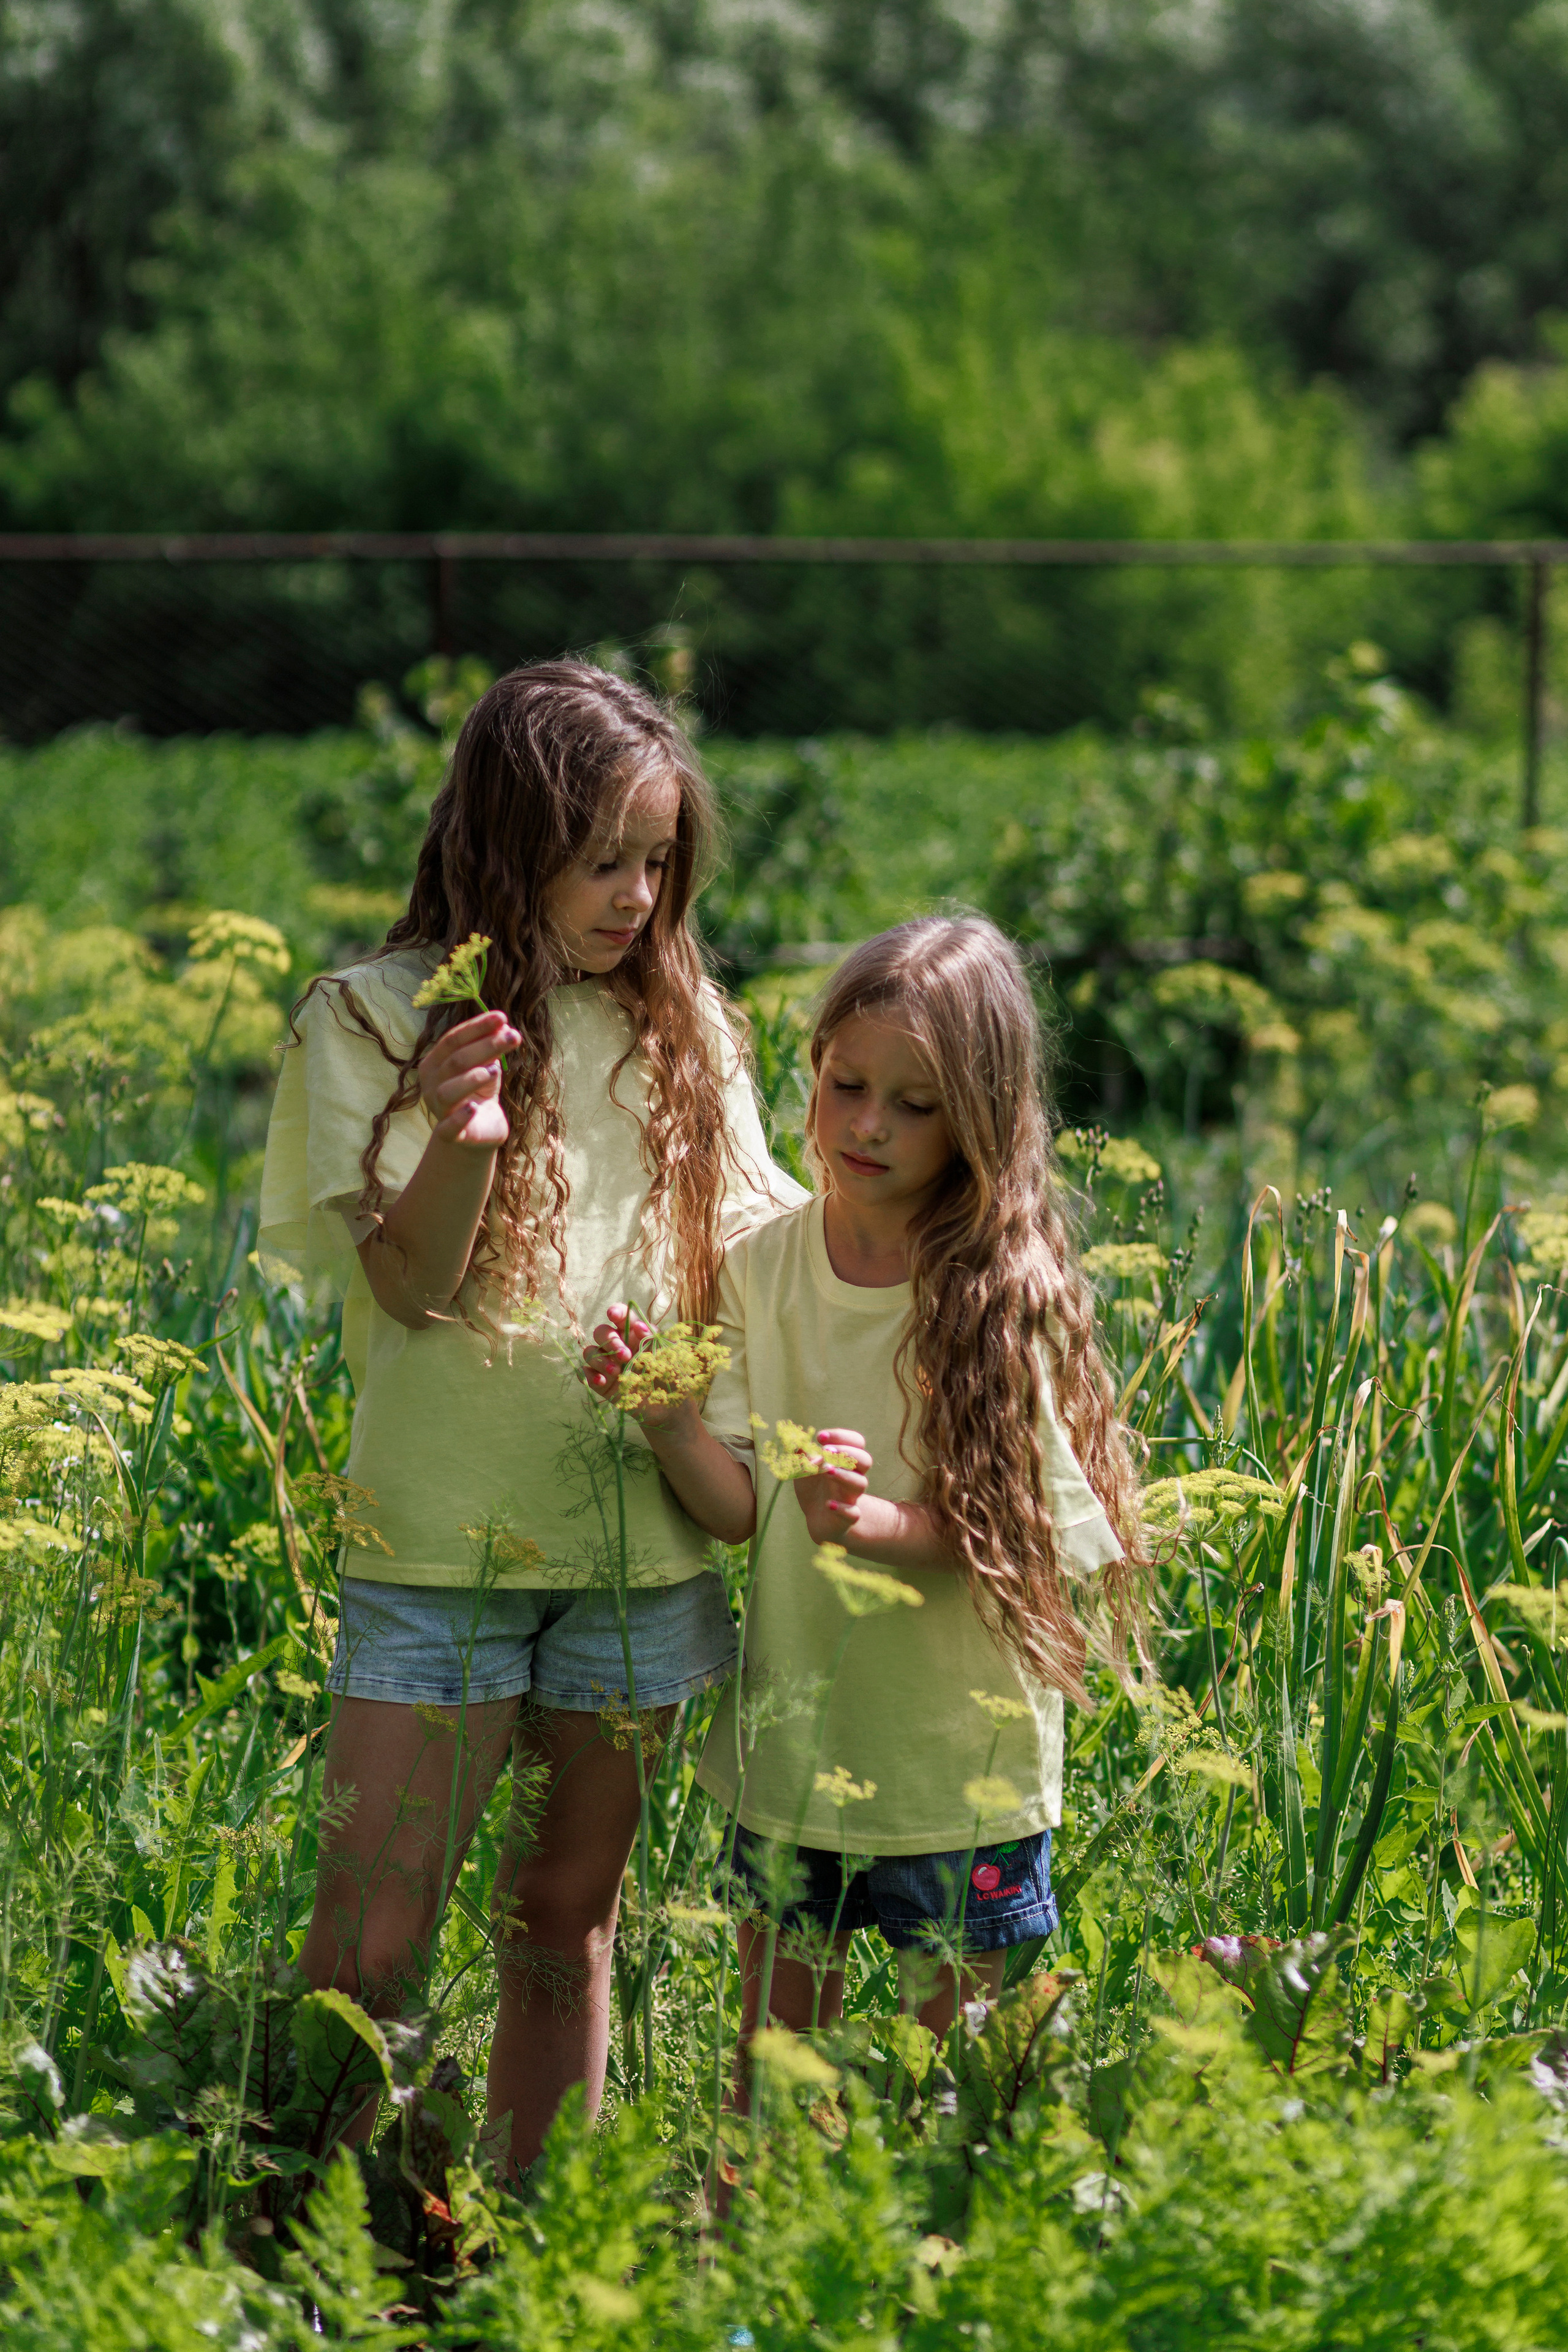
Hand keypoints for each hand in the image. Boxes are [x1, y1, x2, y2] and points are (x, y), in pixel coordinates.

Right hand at [418, 1010, 518, 1150]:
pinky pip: (449, 1128)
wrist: (477, 1131)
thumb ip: (491, 1047)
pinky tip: (473, 1108)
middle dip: (486, 1046)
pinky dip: (460, 1118)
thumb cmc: (479, 1092)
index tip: (502, 1017)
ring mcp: (438, 1110)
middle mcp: (431, 1084)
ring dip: (472, 1079)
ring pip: (449, 1091)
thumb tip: (503, 1025)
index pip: (453, 1039)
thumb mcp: (487, 1066)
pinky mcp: (450, 1135)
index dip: (477, 1027)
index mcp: (435, 1062)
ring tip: (494, 1070)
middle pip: (456, 1061)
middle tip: (514, 1036)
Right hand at [582, 1304, 696, 1435]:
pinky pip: (585, 1373)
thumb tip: (639, 1326)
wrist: (669, 1406)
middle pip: (601, 1332)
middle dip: (610, 1341)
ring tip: (616, 1372)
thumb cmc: (671, 1375)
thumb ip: (654, 1338)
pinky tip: (602, 1381)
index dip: (615, 1312)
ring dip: (600, 1359)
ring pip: (590, 1352)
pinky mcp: (601, 1382)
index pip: (621, 1316)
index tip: (613, 1315)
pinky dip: (588, 1375)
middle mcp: (618, 1346)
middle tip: (625, 1356)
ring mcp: (608, 1364)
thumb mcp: (668, 1354)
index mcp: (635, 1334)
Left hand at [793, 1427, 872, 1543]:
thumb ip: (801, 1456)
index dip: (841, 1436)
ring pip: (860, 1484)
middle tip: (826, 1452)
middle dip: (847, 1452)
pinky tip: (828, 1504)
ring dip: (844, 1475)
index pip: (856, 1442)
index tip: (820, 1437)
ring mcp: (852, 1497)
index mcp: (845, 1461)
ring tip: (827, 1471)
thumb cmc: (814, 1487)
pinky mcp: (849, 1516)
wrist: (817, 1517)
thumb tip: (796, 1441)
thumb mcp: (804, 1469)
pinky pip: (853, 1513)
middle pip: (865, 1460)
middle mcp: (853, 1476)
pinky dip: (842, 1508)